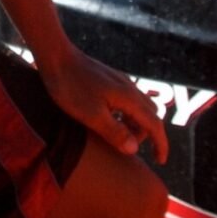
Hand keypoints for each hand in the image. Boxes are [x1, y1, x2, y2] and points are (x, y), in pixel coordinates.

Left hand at [38, 45, 167, 163]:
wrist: (55, 56)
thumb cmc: (70, 87)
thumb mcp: (91, 115)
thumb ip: (114, 132)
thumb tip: (135, 149)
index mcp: (129, 99)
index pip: (155, 124)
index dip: (160, 144)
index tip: (160, 161)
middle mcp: (129, 89)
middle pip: (149, 116)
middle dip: (144, 135)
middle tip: (125, 148)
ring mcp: (119, 82)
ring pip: (138, 107)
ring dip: (133, 124)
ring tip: (115, 136)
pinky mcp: (108, 80)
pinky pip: (125, 100)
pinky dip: (124, 114)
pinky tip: (106, 118)